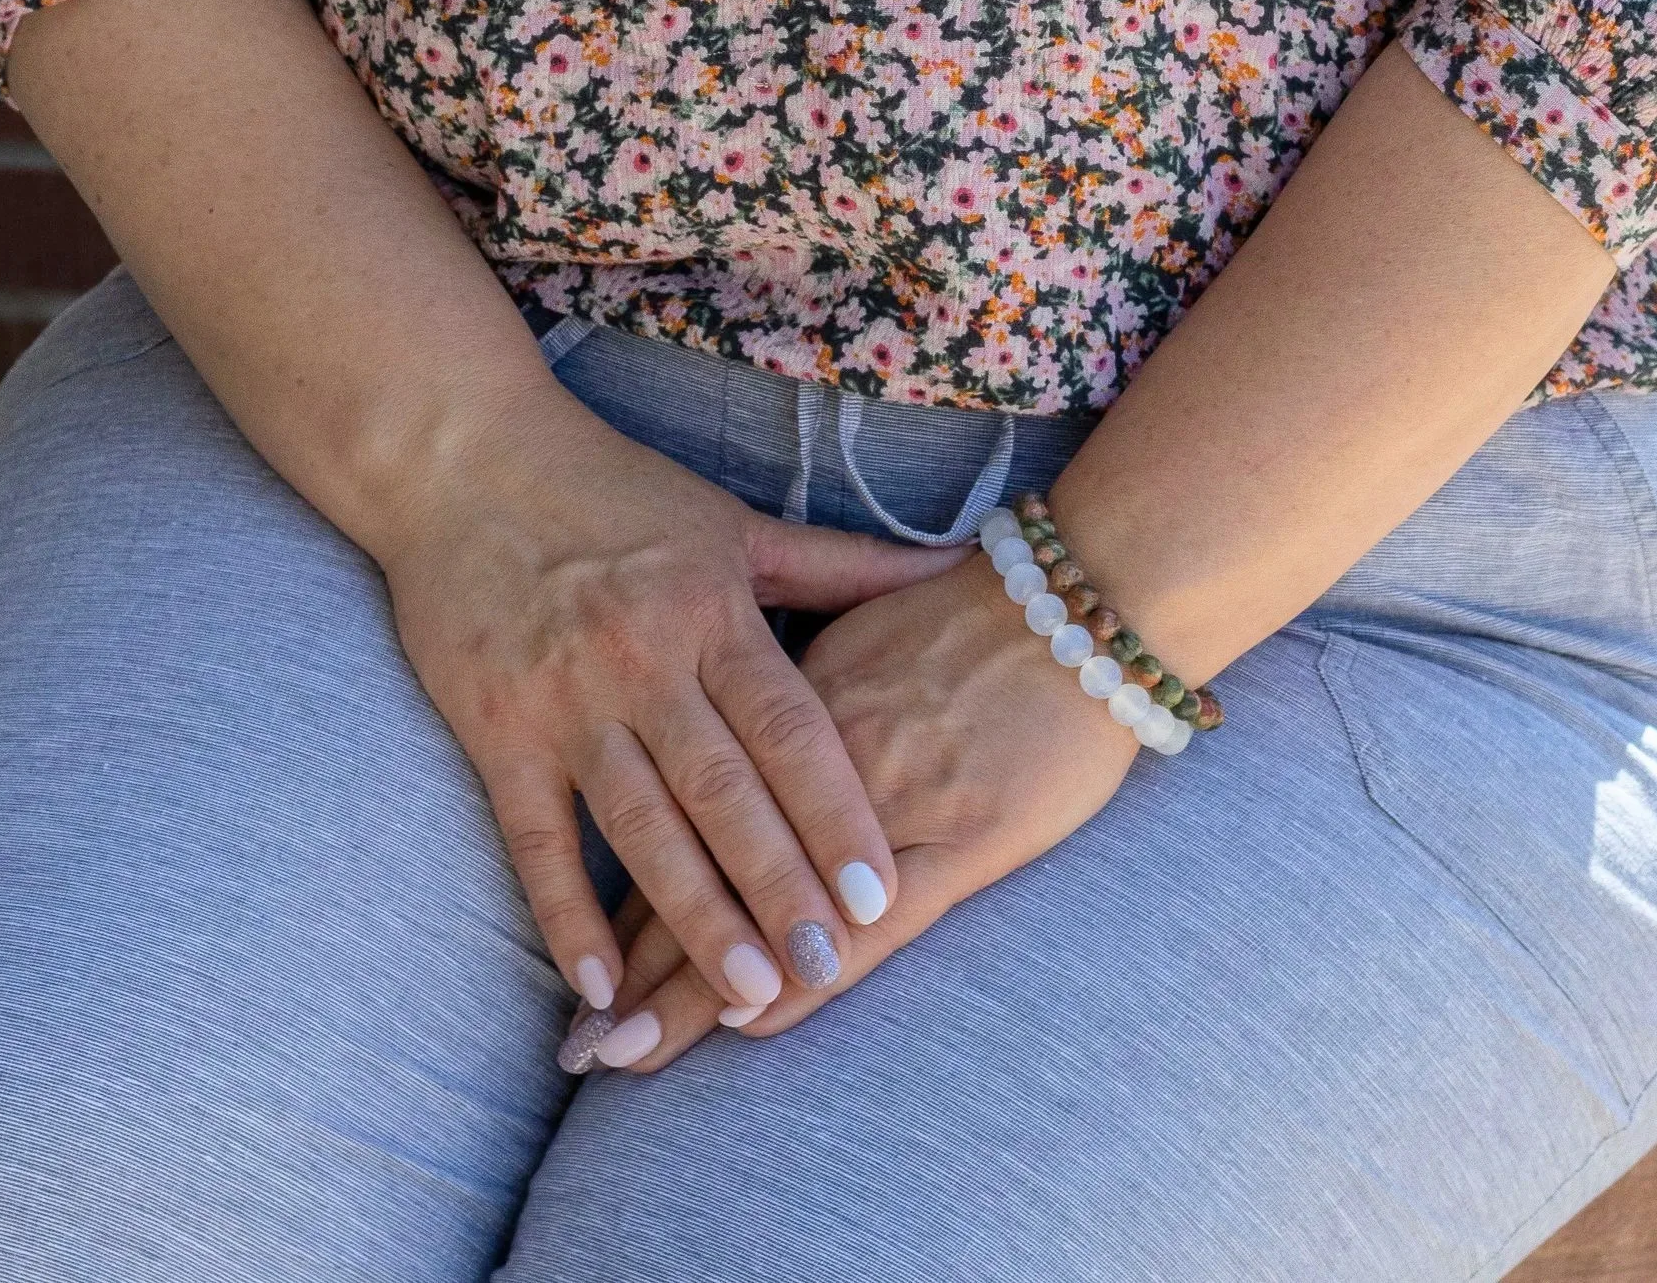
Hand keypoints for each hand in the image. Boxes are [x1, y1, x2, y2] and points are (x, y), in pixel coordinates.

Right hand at [371, 376, 961, 1046]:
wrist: (464, 460)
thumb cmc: (612, 490)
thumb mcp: (731, 524)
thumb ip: (839, 566)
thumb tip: (954, 565)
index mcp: (711, 609)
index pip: (789, 727)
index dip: (834, 811)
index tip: (881, 892)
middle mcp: (644, 660)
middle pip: (723, 791)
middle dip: (779, 885)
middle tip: (828, 968)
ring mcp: (567, 701)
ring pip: (642, 825)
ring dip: (694, 915)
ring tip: (746, 994)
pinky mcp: (498, 731)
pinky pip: (536, 837)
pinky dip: (565, 912)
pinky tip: (600, 983)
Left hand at [581, 542, 1137, 1067]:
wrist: (1087, 603)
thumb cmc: (979, 615)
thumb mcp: (865, 629)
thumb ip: (795, 689)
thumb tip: (725, 738)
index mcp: (789, 700)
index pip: (680, 808)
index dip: (620, 892)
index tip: (570, 958)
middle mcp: (817, 756)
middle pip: (701, 869)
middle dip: (633, 965)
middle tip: (572, 1044)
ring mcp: (885, 802)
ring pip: (762, 907)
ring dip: (688, 988)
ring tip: (617, 1052)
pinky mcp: (959, 843)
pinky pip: (869, 928)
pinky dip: (808, 974)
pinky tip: (754, 1018)